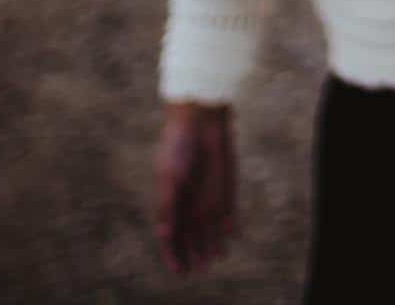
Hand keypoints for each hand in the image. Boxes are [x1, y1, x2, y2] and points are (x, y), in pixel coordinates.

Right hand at [155, 102, 236, 276]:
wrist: (200, 122)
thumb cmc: (178, 148)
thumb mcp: (170, 177)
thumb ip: (168, 205)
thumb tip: (164, 233)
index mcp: (170, 202)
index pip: (171, 236)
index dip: (173, 253)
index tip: (179, 270)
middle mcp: (189, 203)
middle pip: (191, 237)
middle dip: (193, 254)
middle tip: (197, 271)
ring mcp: (208, 196)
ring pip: (211, 229)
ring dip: (212, 245)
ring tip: (214, 261)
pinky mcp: (226, 187)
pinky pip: (230, 211)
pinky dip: (229, 225)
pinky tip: (230, 238)